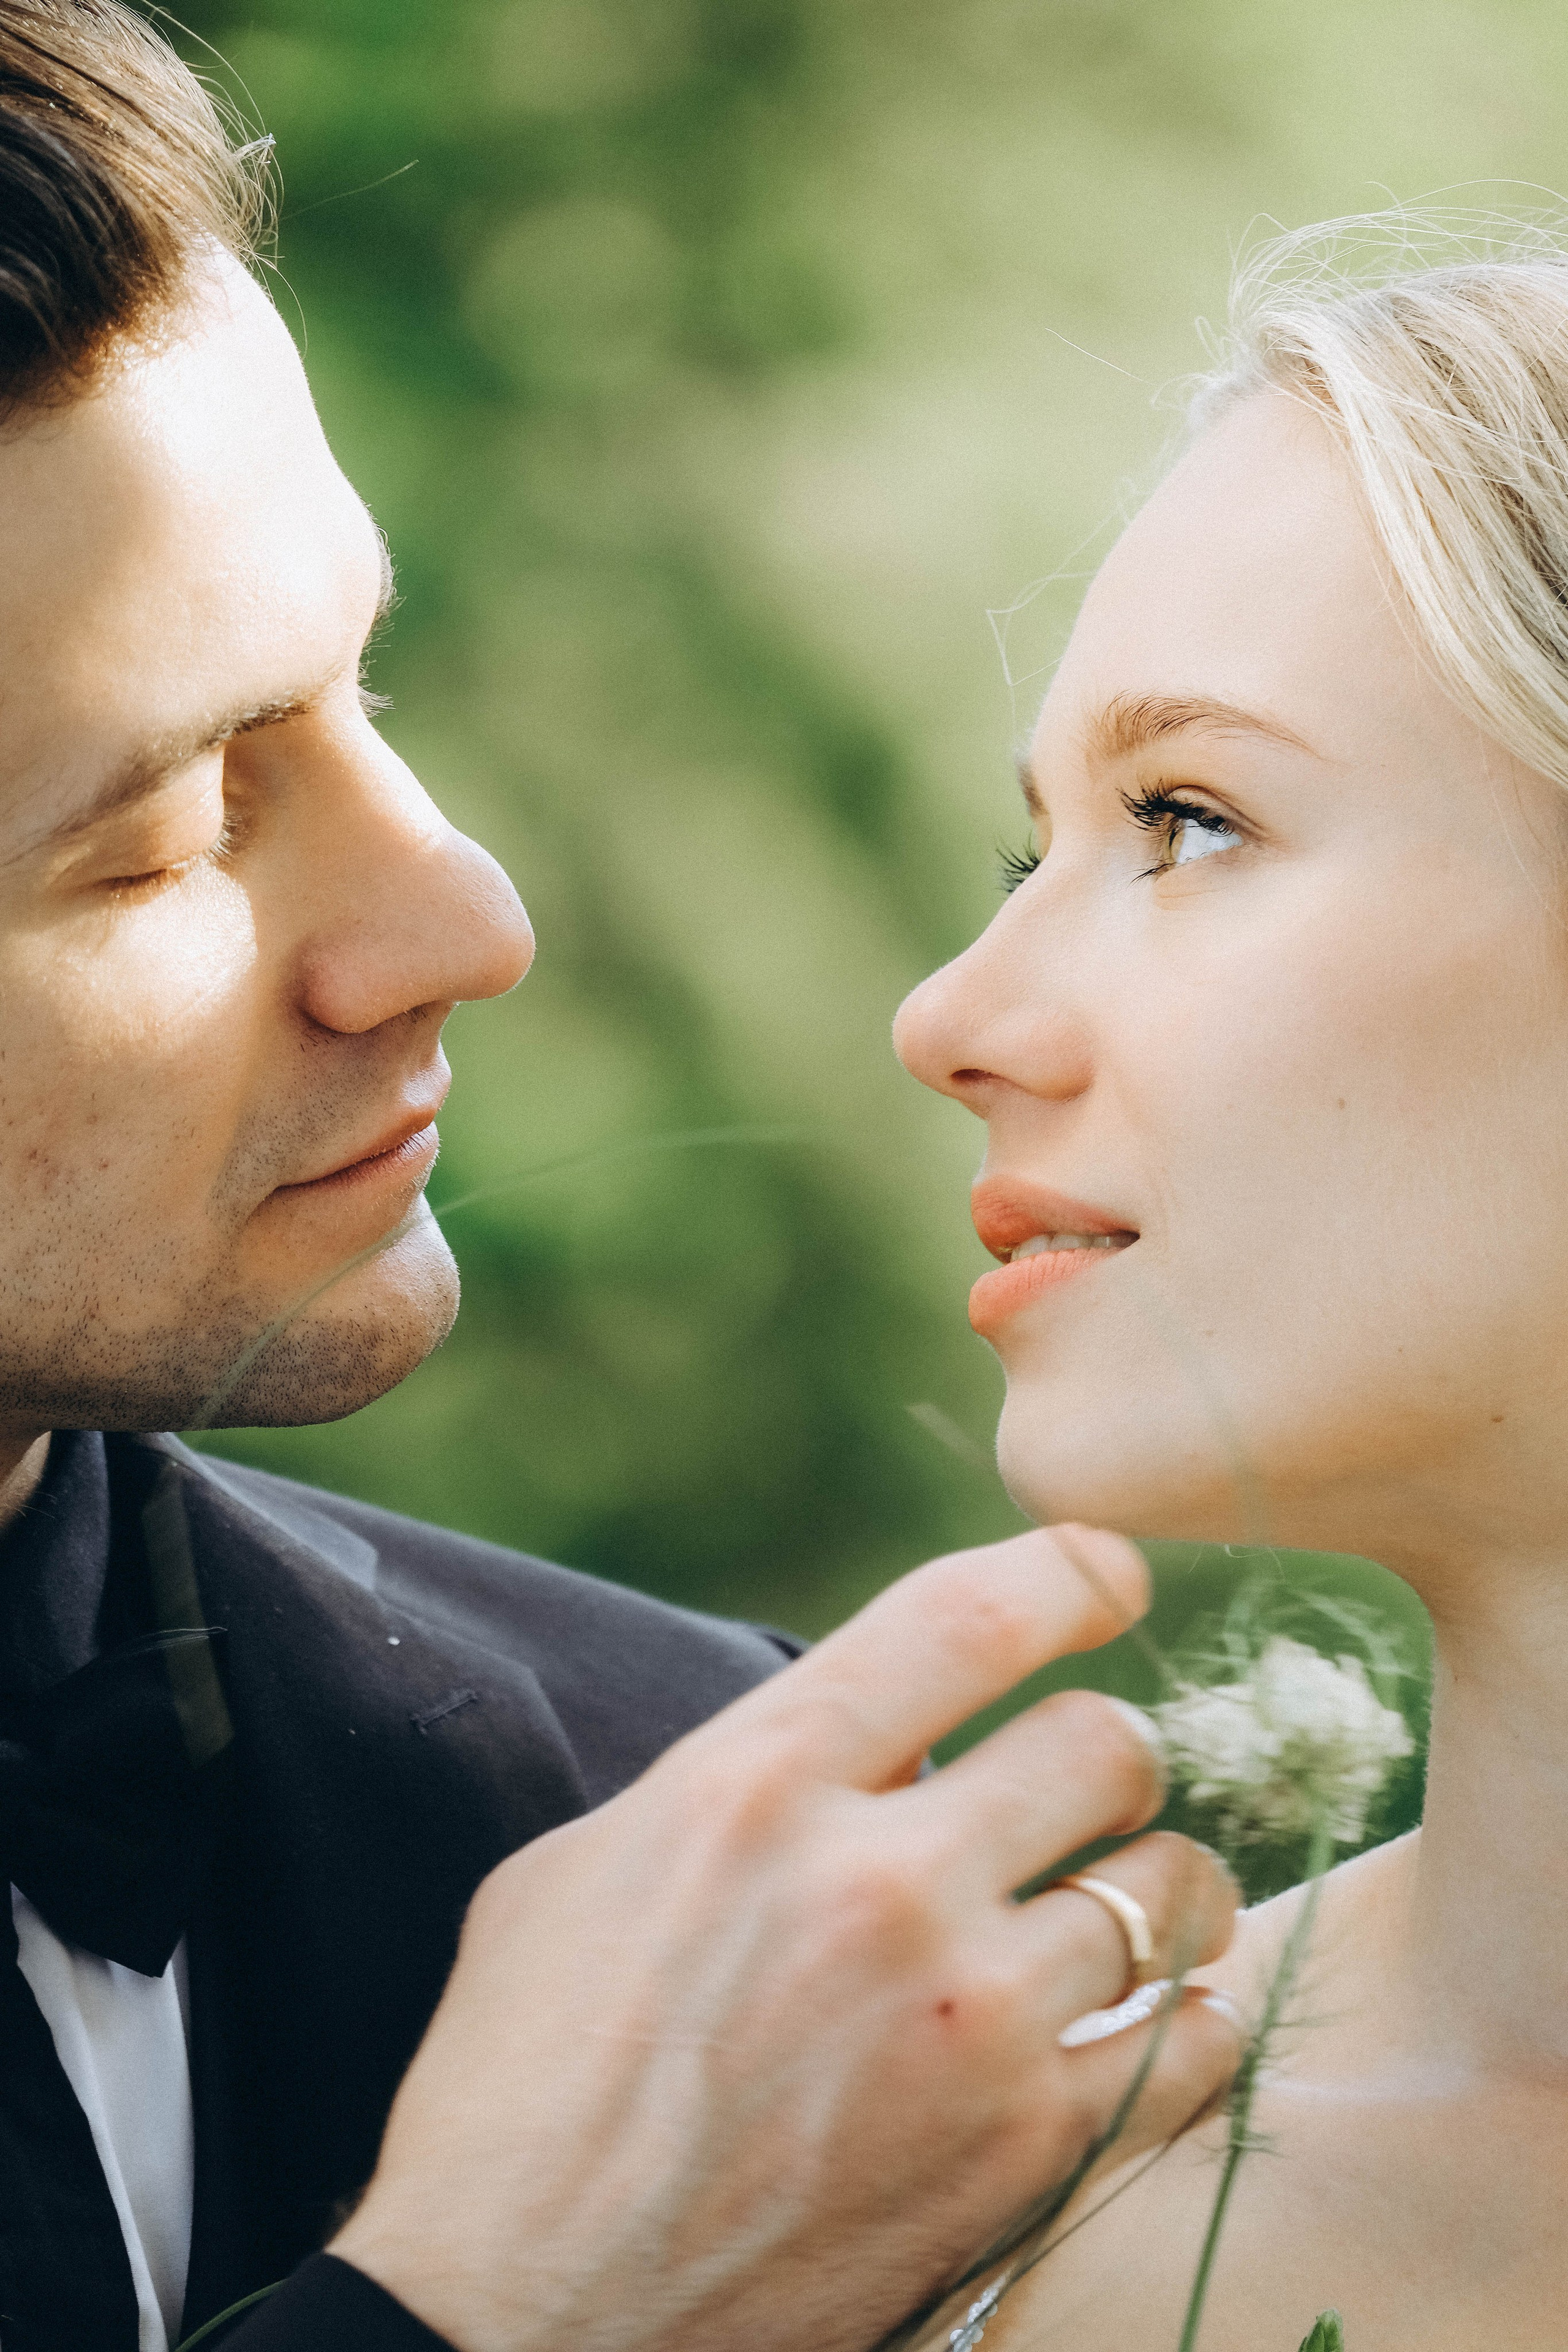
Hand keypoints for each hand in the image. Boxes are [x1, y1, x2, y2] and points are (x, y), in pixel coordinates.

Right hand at [331, 1525, 1240, 2351]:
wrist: (522, 2325)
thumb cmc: (523, 2084)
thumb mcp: (582, 1871)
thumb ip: (740, 1782)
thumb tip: (871, 1742)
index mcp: (757, 1786)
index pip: (967, 1617)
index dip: (1070, 1572)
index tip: (1110, 1576)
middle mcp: (879, 1884)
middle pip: (1106, 1740)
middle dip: (1109, 1752)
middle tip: (1085, 1790)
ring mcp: (967, 2026)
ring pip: (1173, 1886)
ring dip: (1157, 1886)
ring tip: (1118, 1908)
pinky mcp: (1023, 2157)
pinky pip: (1194, 2041)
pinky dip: (1183, 2019)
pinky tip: (1140, 2023)